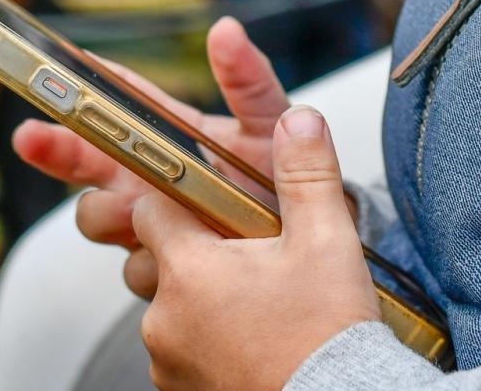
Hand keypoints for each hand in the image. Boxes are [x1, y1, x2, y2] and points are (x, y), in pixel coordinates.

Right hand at [11, 17, 288, 298]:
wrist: (314, 245)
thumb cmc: (289, 174)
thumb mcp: (272, 123)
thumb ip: (249, 79)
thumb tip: (226, 28)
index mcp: (175, 133)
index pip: (121, 102)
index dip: (84, 86)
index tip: (52, 72)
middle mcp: (152, 177)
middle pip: (87, 161)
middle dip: (55, 148)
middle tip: (32, 137)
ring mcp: (153, 225)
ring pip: (99, 217)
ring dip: (108, 212)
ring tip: (135, 211)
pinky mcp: (164, 269)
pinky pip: (136, 267)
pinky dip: (149, 260)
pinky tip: (173, 258)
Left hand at [133, 104, 380, 390]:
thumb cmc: (329, 331)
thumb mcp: (326, 240)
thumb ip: (306, 172)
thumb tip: (299, 119)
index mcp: (188, 268)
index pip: (151, 208)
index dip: (182, 198)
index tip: (214, 201)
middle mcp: (163, 318)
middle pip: (160, 260)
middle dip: (197, 251)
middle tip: (251, 256)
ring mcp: (168, 362)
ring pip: (171, 308)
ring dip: (202, 300)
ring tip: (258, 301)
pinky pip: (182, 350)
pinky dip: (209, 341)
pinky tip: (253, 338)